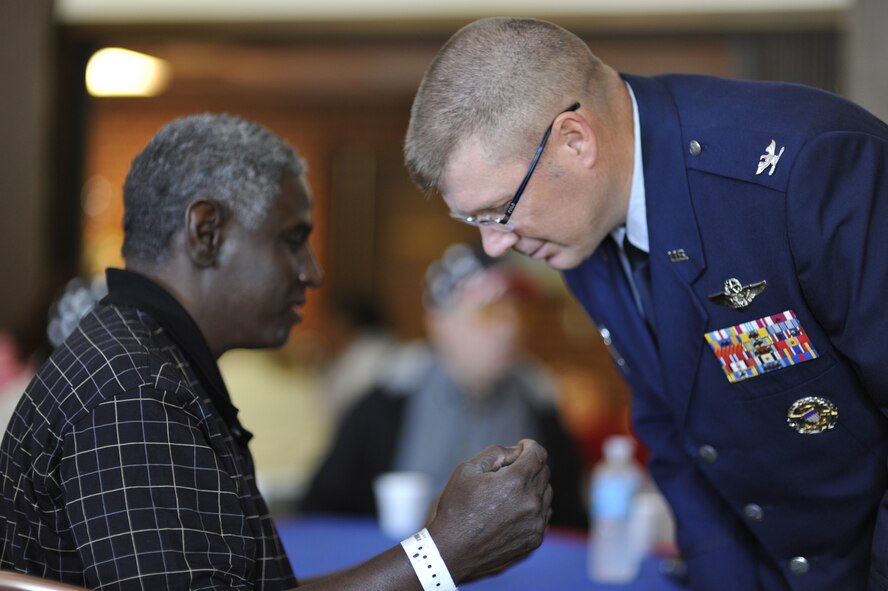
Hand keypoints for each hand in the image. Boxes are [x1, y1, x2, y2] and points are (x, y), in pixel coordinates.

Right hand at [426, 439, 551, 583]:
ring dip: (533, 486)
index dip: (530, 446)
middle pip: (544, 472)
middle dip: (530, 465)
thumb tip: (517, 451)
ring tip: (509, 492)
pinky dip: (534, 507)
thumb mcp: (468, 469)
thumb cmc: (457, 508)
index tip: (521, 448)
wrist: (452, 551)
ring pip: (546, 493)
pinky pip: (544, 514)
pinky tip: (514, 509)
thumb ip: (496, 452)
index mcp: (516, 482)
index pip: (539, 454)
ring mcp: (536, 523)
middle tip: (509, 470)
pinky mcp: (535, 539)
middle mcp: (532, 502)